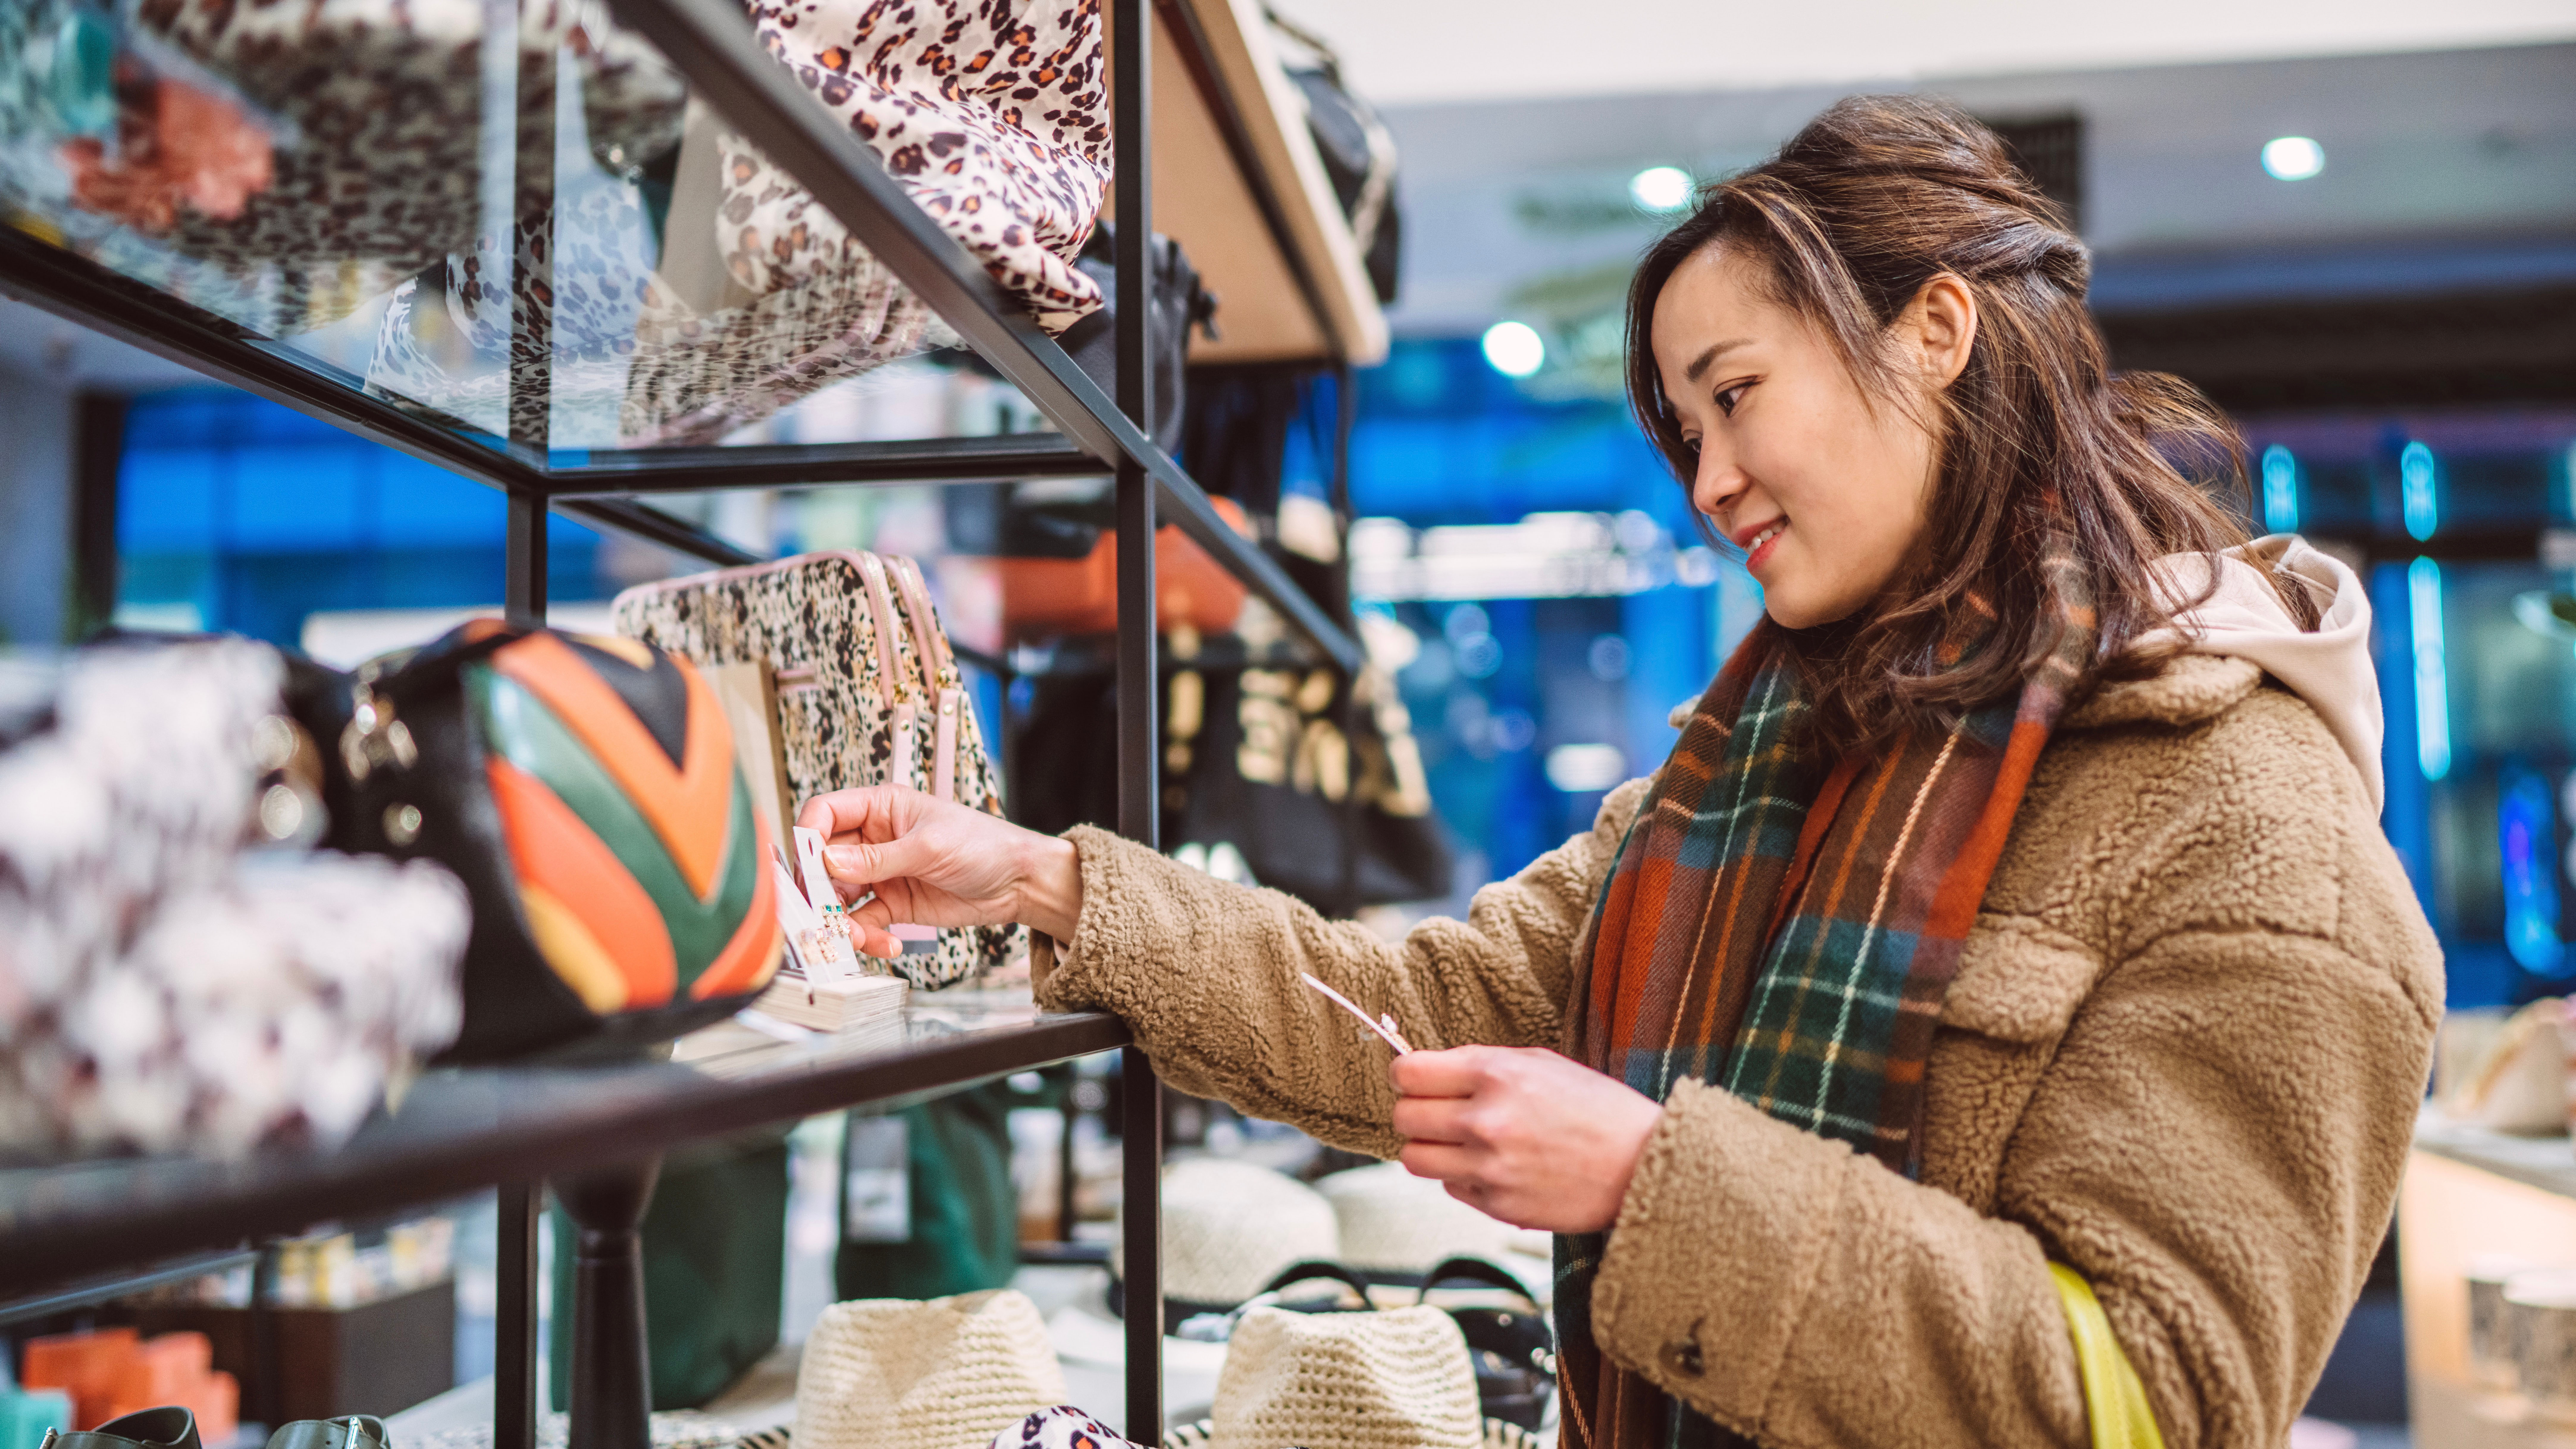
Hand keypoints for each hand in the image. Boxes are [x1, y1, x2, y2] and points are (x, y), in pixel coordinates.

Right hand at [796, 786, 1082, 957]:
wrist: (1018, 882)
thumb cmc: (984, 845)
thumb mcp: (929, 846)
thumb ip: (877, 858)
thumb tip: (829, 861)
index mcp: (881, 807)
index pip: (825, 813)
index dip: (809, 836)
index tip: (808, 865)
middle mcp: (873, 839)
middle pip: (823, 861)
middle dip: (820, 890)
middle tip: (821, 915)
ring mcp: (880, 873)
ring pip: (839, 897)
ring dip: (841, 920)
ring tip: (856, 939)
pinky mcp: (891, 903)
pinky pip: (863, 922)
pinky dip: (867, 936)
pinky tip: (887, 943)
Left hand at [1389, 1046, 1662, 1233]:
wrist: (1644, 1165)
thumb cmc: (1597, 1108)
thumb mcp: (1541, 1064)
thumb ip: (1481, 1066)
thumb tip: (1428, 1073)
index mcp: (1495, 1075)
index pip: (1408, 1073)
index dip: (1405, 1075)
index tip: (1415, 1079)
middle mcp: (1485, 1122)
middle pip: (1404, 1118)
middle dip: (1415, 1112)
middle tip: (1438, 1112)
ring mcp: (1489, 1168)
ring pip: (1415, 1159)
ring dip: (1431, 1148)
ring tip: (1461, 1142)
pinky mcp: (1497, 1205)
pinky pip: (1450, 1188)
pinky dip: (1463, 1177)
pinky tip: (1496, 1167)